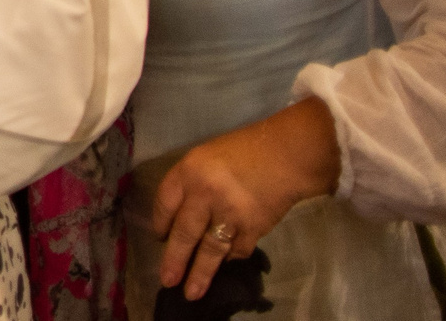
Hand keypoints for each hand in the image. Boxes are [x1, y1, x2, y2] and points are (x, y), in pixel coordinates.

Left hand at [151, 97, 340, 300]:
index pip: (165, 202)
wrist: (286, 155)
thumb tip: (180, 216)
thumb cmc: (243, 151)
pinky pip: (237, 250)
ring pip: (210, 249)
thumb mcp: (205, 157)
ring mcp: (230, 213)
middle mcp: (205, 194)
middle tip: (167, 280)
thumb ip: (191, 183)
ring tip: (191, 293)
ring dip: (200, 273)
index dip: (160, 222)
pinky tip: (226, 264)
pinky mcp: (253, 228)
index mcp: (189, 171)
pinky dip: (231, 258)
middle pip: (184, 232)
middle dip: (174, 259)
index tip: (159, 237)